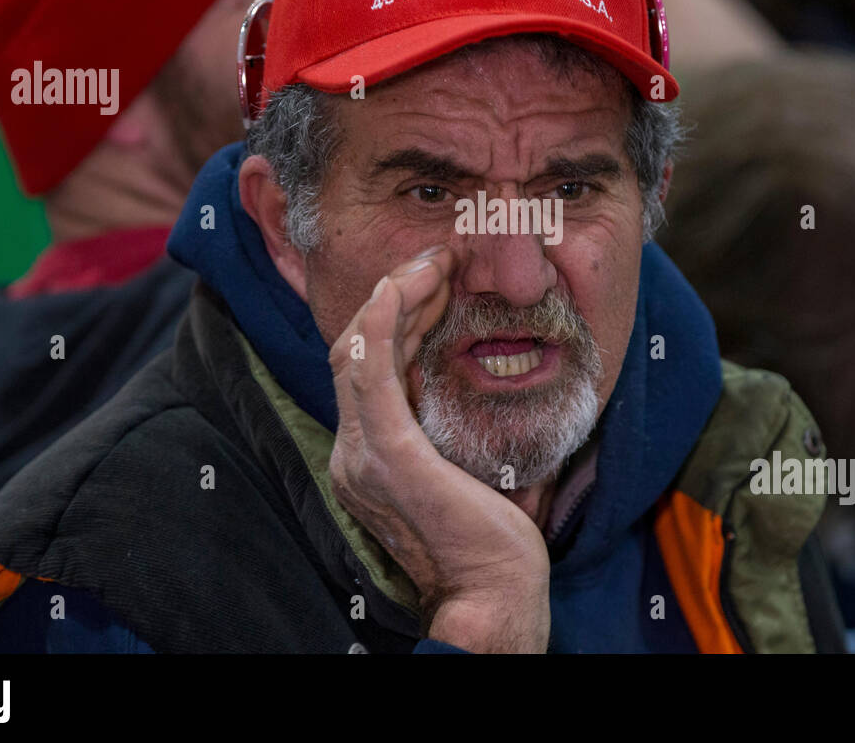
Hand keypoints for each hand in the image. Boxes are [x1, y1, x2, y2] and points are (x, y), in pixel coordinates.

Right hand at [327, 245, 550, 651]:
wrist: (491, 596)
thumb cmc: (493, 542)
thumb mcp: (471, 468)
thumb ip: (464, 429)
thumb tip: (499, 386)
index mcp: (370, 454)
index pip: (370, 365)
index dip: (400, 315)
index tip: (438, 280)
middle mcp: (354, 450)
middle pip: (360, 347)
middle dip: (400, 293)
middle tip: (440, 257)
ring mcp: (364, 451)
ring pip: (361, 347)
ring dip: (397, 294)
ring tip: (435, 261)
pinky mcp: (388, 451)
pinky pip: (370, 368)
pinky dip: (384, 321)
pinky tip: (405, 287)